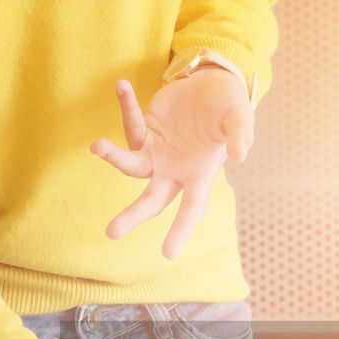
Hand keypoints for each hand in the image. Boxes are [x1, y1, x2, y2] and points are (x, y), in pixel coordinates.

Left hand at [91, 70, 254, 258]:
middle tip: (111, 232)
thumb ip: (241, 134)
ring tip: (96, 146)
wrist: (212, 84)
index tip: (167, 253)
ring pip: (131, 165)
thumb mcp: (240, 117)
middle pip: (151, 200)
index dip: (180, 230)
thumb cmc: (229, 107)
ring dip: (113, 157)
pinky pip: (131, 124)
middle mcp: (174, 171)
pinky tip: (121, 86)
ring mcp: (156, 152)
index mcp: (199, 176)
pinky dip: (126, 106)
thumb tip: (240, 155)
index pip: (190, 208)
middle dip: (132, 215)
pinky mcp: (145, 131)